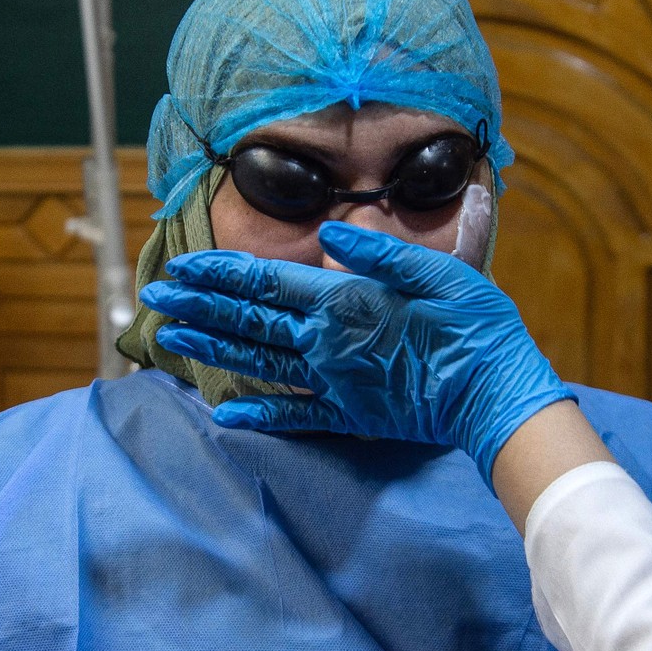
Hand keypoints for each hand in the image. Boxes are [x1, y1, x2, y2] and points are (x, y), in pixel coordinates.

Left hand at [138, 222, 574, 484]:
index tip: (181, 266)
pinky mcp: (351, 416)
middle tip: (154, 296)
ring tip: (169, 339)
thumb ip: (382, 252)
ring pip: (258, 363)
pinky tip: (221, 414)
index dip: (220, 272)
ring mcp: (335, 384)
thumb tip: (334, 233)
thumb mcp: (444, 270)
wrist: (497, 398)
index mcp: (347, 302)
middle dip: (198, 305)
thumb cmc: (477, 328)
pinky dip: (256, 414)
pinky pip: (293, 417)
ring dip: (212, 349)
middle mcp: (328, 344)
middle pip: (250, 320)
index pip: (267, 281)